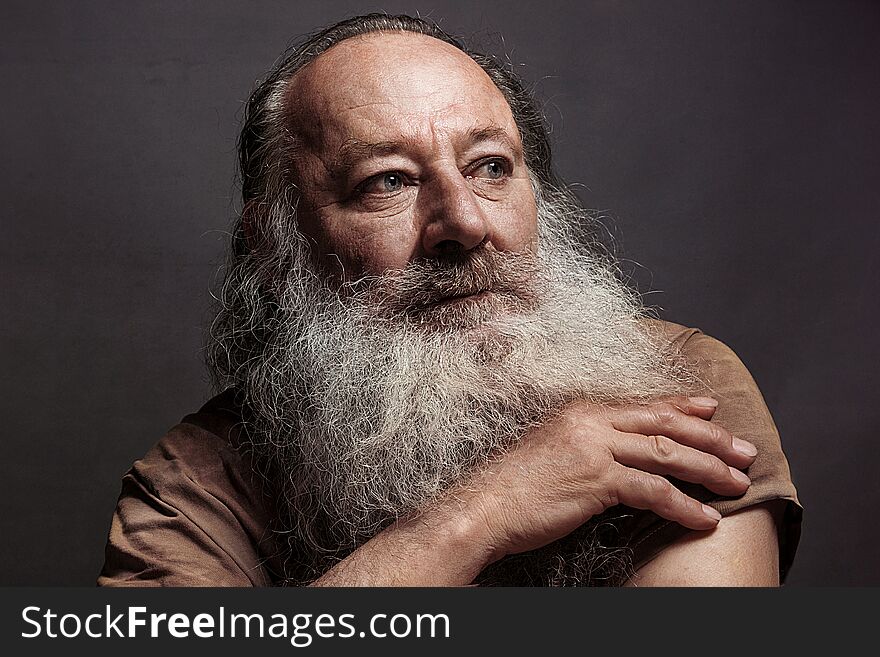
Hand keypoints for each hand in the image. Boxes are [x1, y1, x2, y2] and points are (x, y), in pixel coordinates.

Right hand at [455, 396, 756, 561]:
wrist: (483, 506)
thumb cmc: (514, 484)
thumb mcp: (554, 448)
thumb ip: (588, 441)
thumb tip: (619, 453)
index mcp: (582, 409)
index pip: (644, 404)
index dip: (684, 405)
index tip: (713, 407)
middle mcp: (592, 421)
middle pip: (666, 424)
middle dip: (711, 437)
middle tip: (744, 450)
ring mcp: (595, 448)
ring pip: (668, 454)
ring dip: (709, 470)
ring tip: (737, 484)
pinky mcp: (597, 479)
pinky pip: (654, 491)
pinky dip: (685, 506)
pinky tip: (706, 518)